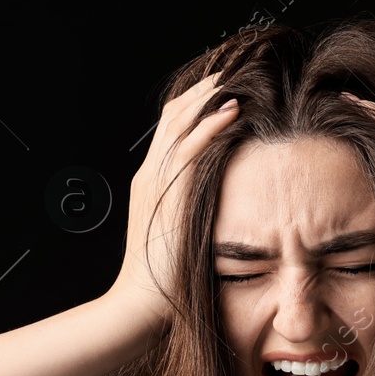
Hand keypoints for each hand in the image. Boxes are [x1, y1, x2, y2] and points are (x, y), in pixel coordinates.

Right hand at [109, 73, 239, 324]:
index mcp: (150, 182)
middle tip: (229, 70)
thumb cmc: (164, 280)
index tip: (219, 89)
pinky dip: (211, 125)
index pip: (171, 129)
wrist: (140, 305)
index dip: (194, 105)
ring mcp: (156, 182)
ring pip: (180, 124)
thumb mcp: (179, 235)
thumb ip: (193, 210)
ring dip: (208, 98)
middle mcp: (149, 175)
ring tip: (234, 79)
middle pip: (173, 116)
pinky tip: (232, 110)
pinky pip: (191, 149)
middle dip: (201, 90)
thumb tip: (220, 201)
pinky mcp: (168, 194)